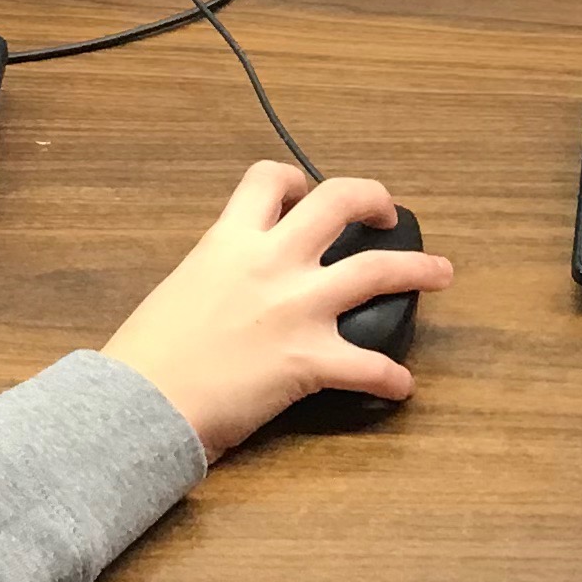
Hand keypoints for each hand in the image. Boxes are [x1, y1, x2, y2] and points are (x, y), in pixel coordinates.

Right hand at [102, 165, 452, 458]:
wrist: (140, 403)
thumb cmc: (146, 355)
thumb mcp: (179, 290)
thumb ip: (216, 276)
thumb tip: (230, 290)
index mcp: (230, 242)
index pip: (269, 182)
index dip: (294, 179)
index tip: (304, 189)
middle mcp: (271, 262)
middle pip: (339, 201)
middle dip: (374, 199)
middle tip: (387, 213)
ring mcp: (297, 307)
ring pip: (377, 269)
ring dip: (417, 268)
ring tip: (442, 272)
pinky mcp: (311, 359)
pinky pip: (368, 365)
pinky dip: (390, 376)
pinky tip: (402, 385)